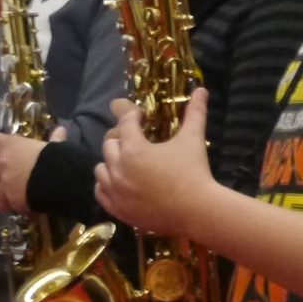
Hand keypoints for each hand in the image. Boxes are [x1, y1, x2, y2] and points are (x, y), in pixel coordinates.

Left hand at [0, 126, 61, 214]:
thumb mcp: (54, 147)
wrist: (59, 180)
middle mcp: (1, 165)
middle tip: (14, 181)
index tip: (0, 154)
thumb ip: (54, 140)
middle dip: (0, 180)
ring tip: (20, 200)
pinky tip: (31, 209)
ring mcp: (5, 186)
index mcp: (9, 146)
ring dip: (6, 198)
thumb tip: (61, 130)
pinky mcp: (12, 202)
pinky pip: (12, 207)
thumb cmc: (54, 157)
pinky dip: (19, 208)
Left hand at [95, 88, 215, 237]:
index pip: (124, 124)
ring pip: (100, 169)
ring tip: (127, 162)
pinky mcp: (118, 209)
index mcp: (134, 149)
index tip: (141, 118)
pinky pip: (100, 192)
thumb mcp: (193, 139)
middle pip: (109, 145)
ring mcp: (116, 191)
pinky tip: (120, 182)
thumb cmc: (194, 172)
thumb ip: (195, 113)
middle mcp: (119, 169)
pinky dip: (106, 185)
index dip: (133, 117)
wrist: (198, 211)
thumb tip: (201, 90)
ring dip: (111, 162)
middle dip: (122, 140)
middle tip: (137, 142)